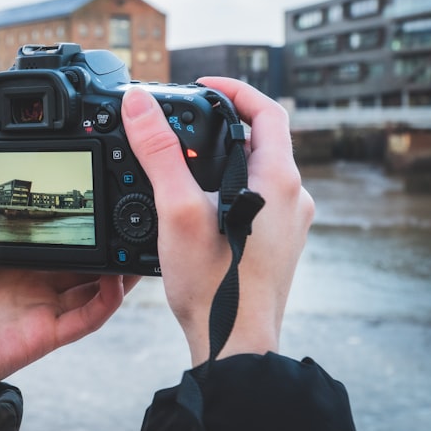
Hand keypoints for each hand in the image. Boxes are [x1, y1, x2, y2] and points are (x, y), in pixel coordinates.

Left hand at [0, 225, 138, 392]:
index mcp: (12, 265)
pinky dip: (106, 301)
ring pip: (93, 289)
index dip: (79, 226)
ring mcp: (39, 310)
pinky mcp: (42, 335)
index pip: (55, 243)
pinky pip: (84, 319)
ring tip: (136, 243)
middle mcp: (31, 287)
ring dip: (117, 271)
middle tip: (129, 217)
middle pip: (83, 264)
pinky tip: (117, 280)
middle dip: (109, 243)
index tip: (98, 201)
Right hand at [121, 79, 313, 365]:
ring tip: (184, 164)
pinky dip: (228, 187)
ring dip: (224, 157)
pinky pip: (255, 198)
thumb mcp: (177, 208)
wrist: (234, 344)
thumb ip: (159, 151)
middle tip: (183, 125)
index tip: (201, 87)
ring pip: (257, 170)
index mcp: (277, 180)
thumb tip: (139, 105)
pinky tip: (197, 205)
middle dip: (221, 124)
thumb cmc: (215, 285)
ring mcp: (287, 222)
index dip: (234, 89)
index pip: (267, 110)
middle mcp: (292, 197)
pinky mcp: (276, 242)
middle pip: (262, 139)